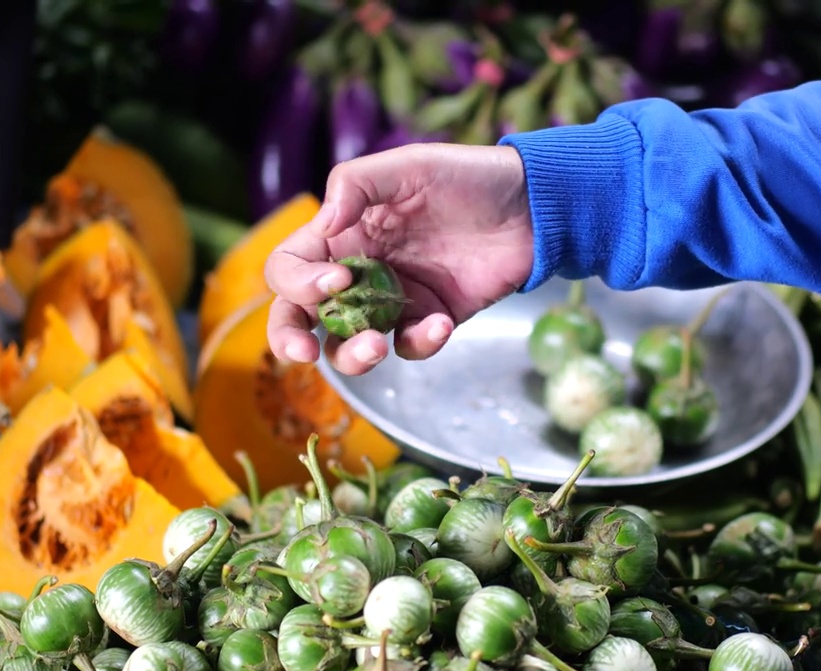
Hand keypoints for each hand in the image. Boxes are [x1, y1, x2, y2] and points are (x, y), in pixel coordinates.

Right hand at [264, 142, 535, 374]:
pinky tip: (442, 322)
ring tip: (378, 346)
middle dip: (291, 338)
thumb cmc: (466, 176)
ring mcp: (393, 300)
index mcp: (341, 233)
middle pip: (302, 316)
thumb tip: (322, 224)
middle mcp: (358, 271)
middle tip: (304, 352)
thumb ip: (356, 185)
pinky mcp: (431, 320)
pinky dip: (420, 342)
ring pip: (349, 344)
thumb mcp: (407, 166)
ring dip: (353, 354)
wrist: (531, 206)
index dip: (298, 282)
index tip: (337, 280)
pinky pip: (410, 346)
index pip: (289, 267)